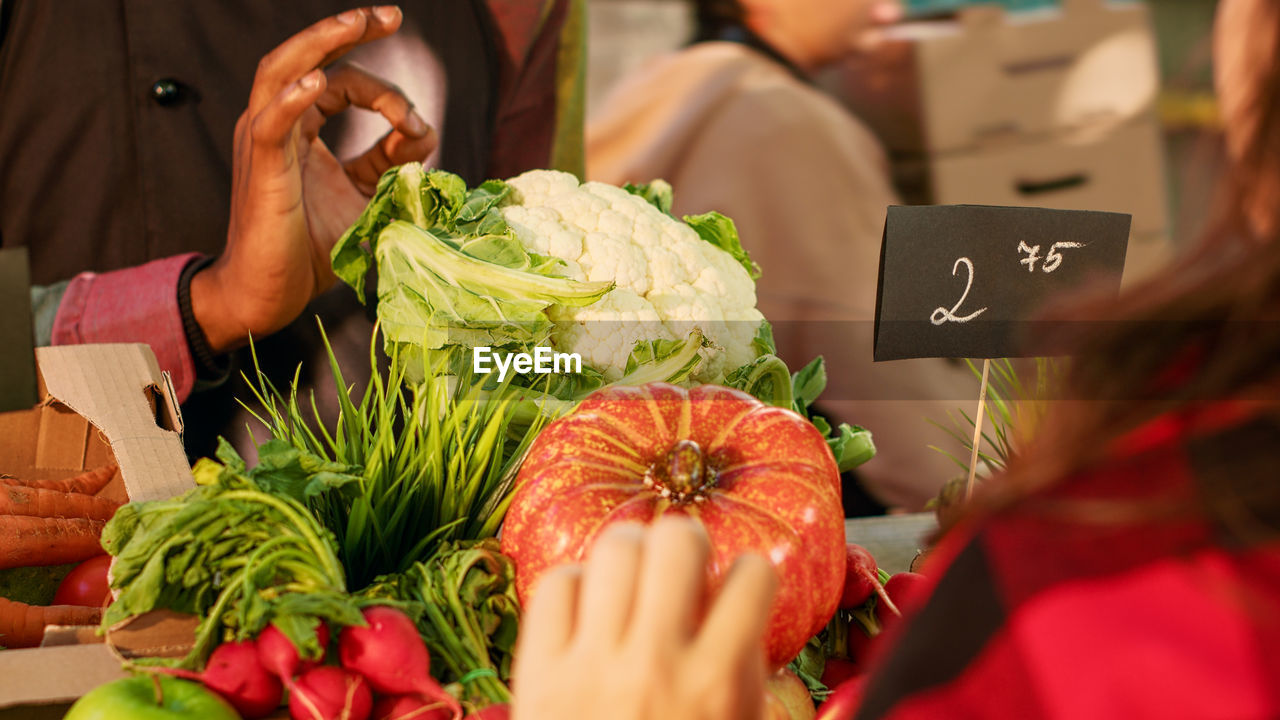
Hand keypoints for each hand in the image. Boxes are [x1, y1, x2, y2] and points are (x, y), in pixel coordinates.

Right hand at [191, 5, 435, 352]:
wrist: (270, 293)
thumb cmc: (310, 247)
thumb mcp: (365, 197)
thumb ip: (391, 162)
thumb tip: (424, 130)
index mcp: (301, 127)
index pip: (343, 82)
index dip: (387, 96)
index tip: (417, 126)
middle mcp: (278, 124)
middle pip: (307, 58)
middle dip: (347, 30)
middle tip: (390, 14)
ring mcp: (264, 143)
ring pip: (281, 73)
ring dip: (318, 44)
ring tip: (354, 23)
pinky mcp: (260, 170)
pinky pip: (270, 124)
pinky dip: (291, 98)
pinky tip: (317, 83)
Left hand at [511, 518, 778, 719]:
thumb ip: (746, 672)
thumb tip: (733, 598)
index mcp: (716, 687)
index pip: (751, 576)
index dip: (750, 575)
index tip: (738, 590)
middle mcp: (656, 666)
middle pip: (675, 541)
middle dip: (685, 542)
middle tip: (680, 566)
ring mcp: (591, 666)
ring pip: (614, 549)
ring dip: (631, 553)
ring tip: (632, 579)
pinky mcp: (538, 672)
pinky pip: (556, 585)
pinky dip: (576, 586)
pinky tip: (589, 610)